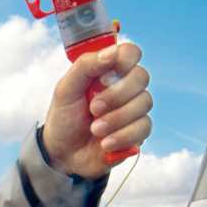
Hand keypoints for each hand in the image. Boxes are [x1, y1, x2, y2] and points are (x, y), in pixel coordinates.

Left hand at [42, 42, 151, 178]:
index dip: (124, 60)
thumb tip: (111, 52)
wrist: (63, 154)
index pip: (130, 53)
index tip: (103, 78)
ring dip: (116, 118)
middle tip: (93, 108)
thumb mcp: (65, 89)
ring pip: (144, 103)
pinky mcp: (138, 131)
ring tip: (94, 129)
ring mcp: (133, 109)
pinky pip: (143, 127)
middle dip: (116, 95)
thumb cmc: (64, 118)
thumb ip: (85, 66)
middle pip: (141, 77)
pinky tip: (105, 143)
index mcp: (107, 71)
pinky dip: (121, 136)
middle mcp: (124, 86)